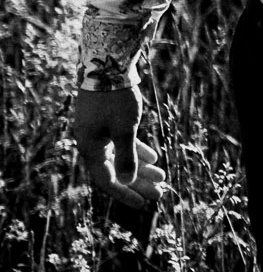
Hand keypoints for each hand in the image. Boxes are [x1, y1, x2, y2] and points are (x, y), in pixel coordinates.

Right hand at [71, 87, 165, 217]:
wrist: (107, 65)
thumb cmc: (115, 98)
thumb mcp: (124, 128)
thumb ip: (126, 155)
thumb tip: (126, 180)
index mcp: (90, 148)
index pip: (106, 180)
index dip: (125, 194)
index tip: (143, 205)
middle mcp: (91, 143)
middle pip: (115, 171)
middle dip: (138, 184)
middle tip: (160, 195)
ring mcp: (98, 133)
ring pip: (120, 158)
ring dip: (140, 169)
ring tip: (162, 178)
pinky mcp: (106, 123)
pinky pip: (121, 143)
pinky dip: (136, 151)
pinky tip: (154, 158)